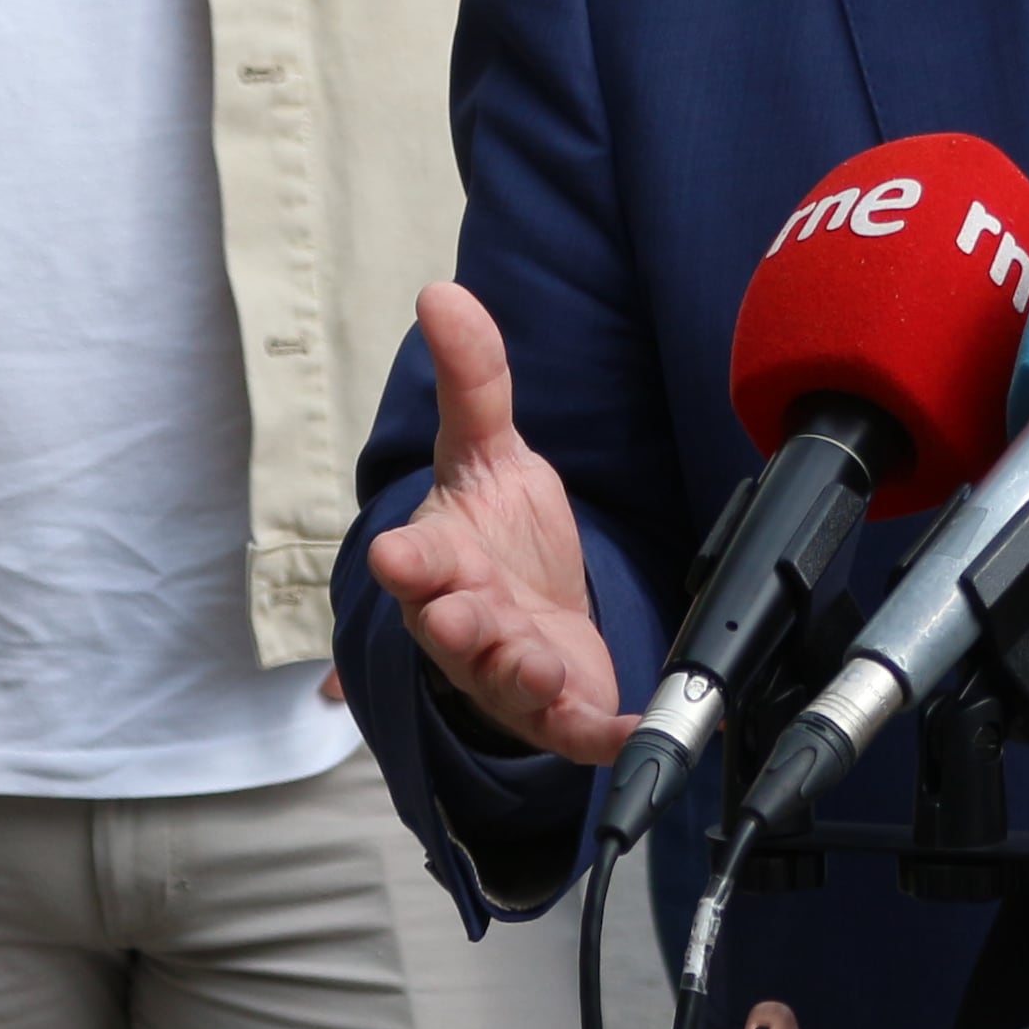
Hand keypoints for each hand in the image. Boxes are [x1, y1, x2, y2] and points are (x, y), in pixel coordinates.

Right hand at [360, 282, 633, 764]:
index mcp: (440, 560)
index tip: (395, 554)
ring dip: (520, 675)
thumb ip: (473, 379)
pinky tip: (633, 729)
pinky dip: (604, 735)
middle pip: (450, 630)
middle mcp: (465, 622)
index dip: (404, 558)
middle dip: (457, 625)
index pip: (411, 558)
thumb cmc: (495, 538)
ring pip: (507, 683)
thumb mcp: (489, 452)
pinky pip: (576, 730)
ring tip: (539, 661)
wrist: (536, 609)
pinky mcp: (557, 711)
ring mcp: (508, 672)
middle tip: (467, 614)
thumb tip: (443, 293)